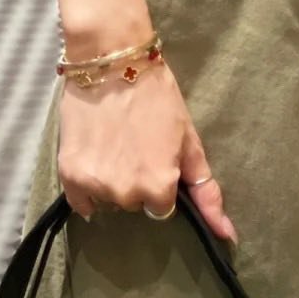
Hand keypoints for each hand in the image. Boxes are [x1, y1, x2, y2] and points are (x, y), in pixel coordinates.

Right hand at [57, 61, 238, 246]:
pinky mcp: (70, 174)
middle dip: (137, 182)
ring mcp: (96, 185)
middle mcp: (127, 194)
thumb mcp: (189, 143)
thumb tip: (229, 236)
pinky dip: (87, 189)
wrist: (111, 61)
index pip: (161, 208)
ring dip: (112, 182)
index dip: (160, 182)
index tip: (155, 156)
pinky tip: (95, 159)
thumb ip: (207, 193)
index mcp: (159, 188)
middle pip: (135, 204)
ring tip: (113, 145)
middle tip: (134, 145)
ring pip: (109, 201)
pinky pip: (82, 202)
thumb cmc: (157, 98)